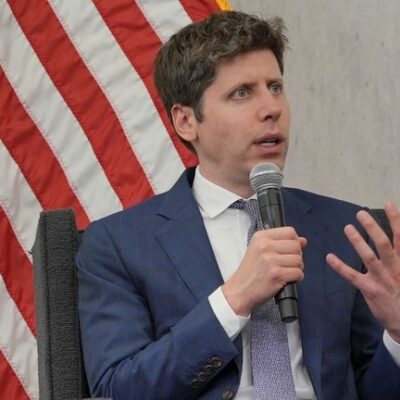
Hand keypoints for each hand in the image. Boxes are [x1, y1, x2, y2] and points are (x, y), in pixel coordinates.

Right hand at [222, 227, 306, 315]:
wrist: (239, 290)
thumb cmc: (250, 271)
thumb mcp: (259, 250)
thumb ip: (281, 243)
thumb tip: (303, 240)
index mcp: (261, 237)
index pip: (290, 232)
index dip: (294, 241)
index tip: (288, 250)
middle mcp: (265, 246)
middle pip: (296, 246)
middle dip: (296, 256)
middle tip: (286, 264)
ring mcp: (270, 260)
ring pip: (299, 260)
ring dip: (296, 268)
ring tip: (285, 272)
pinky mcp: (276, 274)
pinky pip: (298, 273)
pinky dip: (296, 278)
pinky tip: (286, 279)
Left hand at [326, 202, 399, 342]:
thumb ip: (398, 255)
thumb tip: (395, 238)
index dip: (395, 220)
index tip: (388, 204)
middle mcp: (394, 268)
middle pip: (384, 243)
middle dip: (372, 227)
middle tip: (361, 213)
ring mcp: (381, 279)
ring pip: (369, 257)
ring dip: (358, 241)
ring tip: (348, 228)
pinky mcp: (369, 290)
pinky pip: (353, 276)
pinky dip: (340, 266)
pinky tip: (330, 257)